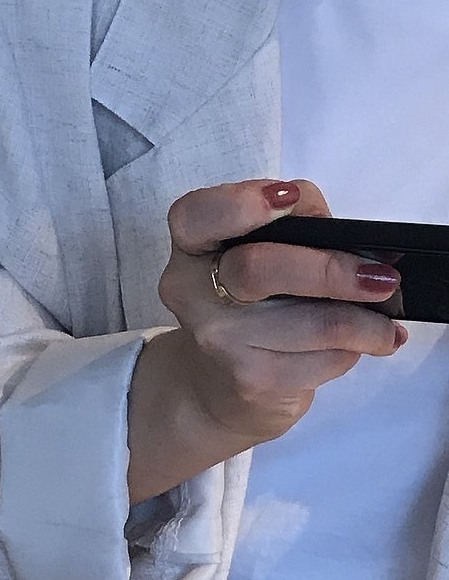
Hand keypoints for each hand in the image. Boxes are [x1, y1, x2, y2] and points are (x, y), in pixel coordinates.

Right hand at [127, 179, 405, 502]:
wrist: (217, 383)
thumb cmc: (251, 302)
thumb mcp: (261, 250)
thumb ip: (295, 224)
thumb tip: (352, 237)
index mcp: (193, 245)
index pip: (196, 216)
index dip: (241, 203)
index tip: (290, 196)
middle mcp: (192, 291)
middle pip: (256, 270)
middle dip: (329, 270)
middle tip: (381, 277)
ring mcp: (219, 340)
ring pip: (307, 325)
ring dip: (364, 323)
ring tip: (386, 323)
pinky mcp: (251, 380)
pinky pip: (319, 362)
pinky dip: (353, 351)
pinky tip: (364, 344)